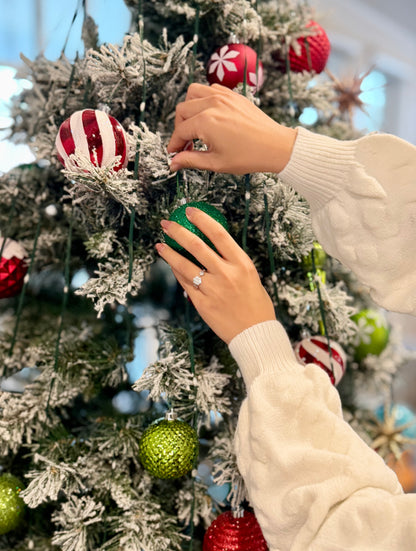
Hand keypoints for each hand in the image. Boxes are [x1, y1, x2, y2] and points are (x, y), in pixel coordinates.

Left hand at [155, 206, 275, 343]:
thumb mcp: (251, 276)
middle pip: (196, 246)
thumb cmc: (256, 303)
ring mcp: (212, 289)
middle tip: (166, 224)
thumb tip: (212, 247)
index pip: (219, 234)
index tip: (190, 211)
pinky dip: (177, 273)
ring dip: (169, 253)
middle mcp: (226, 274)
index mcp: (242, 263)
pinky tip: (171, 265)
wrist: (255, 333)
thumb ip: (232, 262)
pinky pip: (185, 284)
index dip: (202, 219)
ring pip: (184, 265)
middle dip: (178, 232)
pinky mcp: (202, 303)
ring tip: (160, 245)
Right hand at [167, 83, 296, 174]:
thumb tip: (174, 163)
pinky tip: (209, 116)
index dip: (174, 144)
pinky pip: (210, 89)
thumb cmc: (250, 156)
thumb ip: (191, 160)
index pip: (180, 131)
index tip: (174, 154)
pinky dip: (203, 100)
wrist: (275, 146)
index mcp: (206, 122)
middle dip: (179, 128)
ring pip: (193, 93)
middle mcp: (212, 104)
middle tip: (186, 144)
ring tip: (195, 126)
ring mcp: (223, 96)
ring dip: (189, 109)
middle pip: (182, 110)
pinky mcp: (232, 95)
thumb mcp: (216, 163)